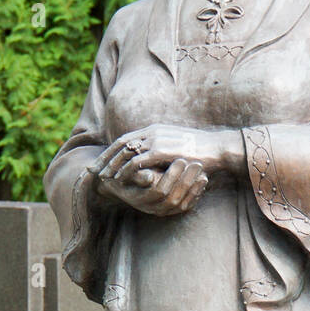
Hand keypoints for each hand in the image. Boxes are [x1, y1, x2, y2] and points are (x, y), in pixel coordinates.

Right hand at [94, 158, 207, 216]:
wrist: (122, 186)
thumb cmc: (122, 175)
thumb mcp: (126, 172)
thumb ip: (137, 175)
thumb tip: (150, 176)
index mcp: (140, 199)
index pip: (159, 191)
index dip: (171, 177)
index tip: (181, 159)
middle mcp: (151, 208)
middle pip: (172, 199)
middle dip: (186, 181)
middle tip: (196, 164)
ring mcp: (161, 211)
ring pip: (181, 205)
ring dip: (193, 189)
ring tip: (203, 173)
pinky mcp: (170, 211)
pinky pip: (185, 207)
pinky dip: (196, 195)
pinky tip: (203, 182)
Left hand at [95, 124, 242, 187]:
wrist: (216, 148)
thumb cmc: (201, 151)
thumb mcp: (177, 147)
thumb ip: (162, 151)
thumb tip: (154, 163)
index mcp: (154, 130)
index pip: (127, 139)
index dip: (111, 151)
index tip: (101, 163)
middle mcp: (152, 132)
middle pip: (121, 144)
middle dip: (105, 158)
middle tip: (92, 171)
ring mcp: (156, 140)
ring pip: (125, 152)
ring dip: (112, 166)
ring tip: (102, 178)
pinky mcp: (162, 151)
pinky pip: (137, 161)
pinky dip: (126, 170)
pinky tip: (119, 180)